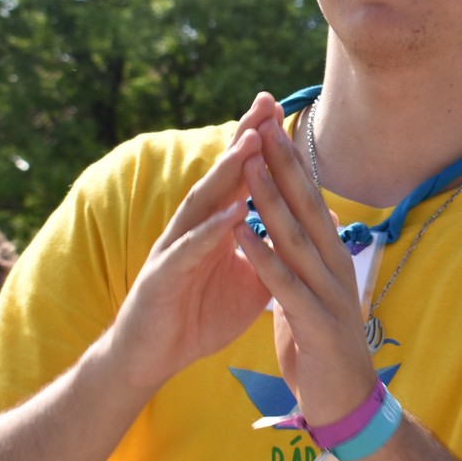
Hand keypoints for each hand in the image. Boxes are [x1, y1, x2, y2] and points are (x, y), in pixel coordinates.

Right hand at [108, 93, 283, 393]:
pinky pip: (189, 250)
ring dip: (228, 173)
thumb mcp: (248, 283)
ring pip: (203, 203)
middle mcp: (193, 228)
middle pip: (221, 175)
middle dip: (244, 138)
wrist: (153, 358)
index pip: (239, 177)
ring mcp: (175, 248)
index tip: (281, 110)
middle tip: (267, 102)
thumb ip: (272, 253)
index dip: (259, 144)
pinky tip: (233, 213)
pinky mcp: (163, 277)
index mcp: (214, 227)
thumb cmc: (197, 316)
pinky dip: (211, 231)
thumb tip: (308, 233)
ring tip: (252, 143)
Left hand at [236, 115, 378, 425]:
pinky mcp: (317, 323)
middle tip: (264, 123)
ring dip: (270, 200)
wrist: (348, 406)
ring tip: (248, 164)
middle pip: (308, 207)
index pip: (312, 202)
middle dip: (284, 165)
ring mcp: (330, 294)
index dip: (292, 164)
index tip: (272, 126)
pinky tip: (242, 235)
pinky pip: (284, 285)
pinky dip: (262, 257)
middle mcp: (337, 268)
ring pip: (297, 238)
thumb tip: (318, 223)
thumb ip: (311, 260)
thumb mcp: (316, 297)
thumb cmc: (326, 352)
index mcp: (334, 260)